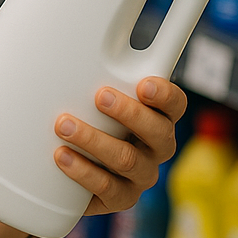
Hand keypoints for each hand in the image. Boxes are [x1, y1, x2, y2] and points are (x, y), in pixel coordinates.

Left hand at [53, 77, 186, 216]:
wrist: (65, 172)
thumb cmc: (85, 118)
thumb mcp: (93, 95)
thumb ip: (95, 75)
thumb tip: (65, 40)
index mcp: (158, 117)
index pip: (175, 104)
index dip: (165, 95)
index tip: (143, 84)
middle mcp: (156, 147)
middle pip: (158, 131)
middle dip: (128, 112)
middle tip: (100, 96)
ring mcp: (141, 175)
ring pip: (127, 159)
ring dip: (94, 139)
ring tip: (64, 126)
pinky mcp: (120, 198)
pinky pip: (106, 187)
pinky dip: (82, 170)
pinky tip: (62, 156)